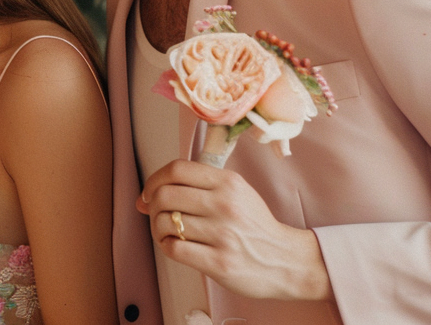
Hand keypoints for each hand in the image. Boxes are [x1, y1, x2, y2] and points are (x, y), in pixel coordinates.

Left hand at [138, 158, 332, 301]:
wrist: (286, 261)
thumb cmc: (254, 226)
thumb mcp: (236, 193)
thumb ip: (196, 187)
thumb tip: (144, 197)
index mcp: (228, 183)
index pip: (176, 169)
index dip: (154, 180)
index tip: (150, 193)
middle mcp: (225, 205)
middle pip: (165, 195)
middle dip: (152, 205)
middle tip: (157, 215)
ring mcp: (223, 235)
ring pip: (165, 222)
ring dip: (158, 229)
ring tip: (168, 233)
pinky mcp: (219, 262)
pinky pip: (174, 248)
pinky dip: (167, 246)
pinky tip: (177, 246)